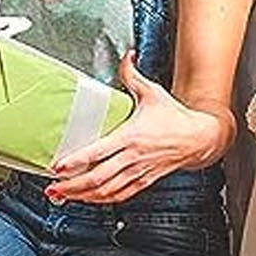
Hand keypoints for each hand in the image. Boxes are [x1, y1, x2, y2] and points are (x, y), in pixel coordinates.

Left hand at [47, 52, 223, 204]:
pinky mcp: (145, 181)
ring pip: (108, 191)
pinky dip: (102, 200)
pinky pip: (121, 195)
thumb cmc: (175, 116)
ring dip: (83, 196)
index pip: (100, 152)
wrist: (202, 137)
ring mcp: (139, 172)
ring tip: (62, 196)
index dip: (77, 161)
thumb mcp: (152, 92)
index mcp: (132, 136)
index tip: (58, 166)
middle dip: (73, 186)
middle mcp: (134, 158)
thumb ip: (133, 75)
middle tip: (52, 188)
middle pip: (99, 178)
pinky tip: (87, 199)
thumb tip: (127, 55)